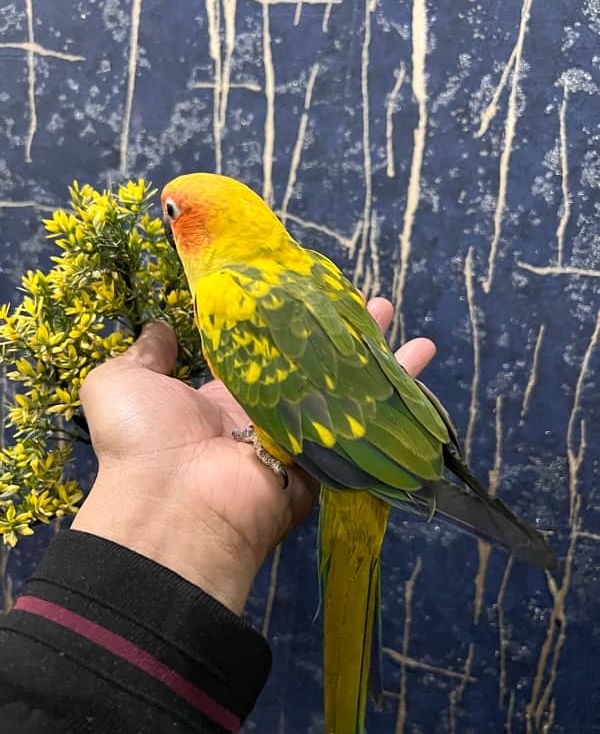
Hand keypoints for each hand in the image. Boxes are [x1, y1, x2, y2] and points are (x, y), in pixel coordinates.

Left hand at [72, 298, 434, 613]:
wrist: (174, 505)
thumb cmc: (144, 440)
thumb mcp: (121, 382)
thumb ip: (143, 353)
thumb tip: (160, 326)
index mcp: (223, 395)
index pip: (264, 350)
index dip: (285, 322)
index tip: (305, 291)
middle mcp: (266, 412)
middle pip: (312, 364)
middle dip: (337, 333)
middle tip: (364, 301)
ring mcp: (300, 434)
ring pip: (345, 387)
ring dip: (373, 354)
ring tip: (397, 319)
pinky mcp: (327, 454)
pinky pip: (366, 419)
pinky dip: (397, 392)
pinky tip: (421, 358)